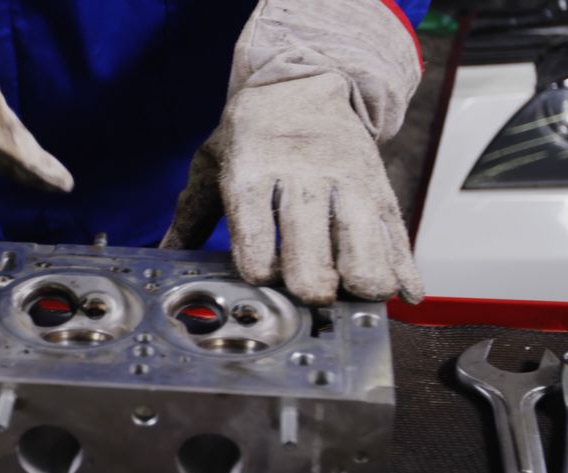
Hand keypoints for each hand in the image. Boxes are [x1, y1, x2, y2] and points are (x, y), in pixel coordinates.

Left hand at [162, 0, 424, 305]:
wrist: (302, 81)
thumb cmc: (251, 133)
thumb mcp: (211, 164)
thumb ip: (190, 216)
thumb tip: (163, 257)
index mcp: (252, 173)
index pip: (255, 236)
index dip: (261, 269)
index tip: (262, 278)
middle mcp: (301, 176)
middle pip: (310, 246)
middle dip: (311, 284)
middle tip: (310, 295)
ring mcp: (346, 181)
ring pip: (362, 240)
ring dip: (362, 277)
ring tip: (353, 294)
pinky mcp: (379, 187)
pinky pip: (396, 232)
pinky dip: (403, 267)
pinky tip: (405, 293)